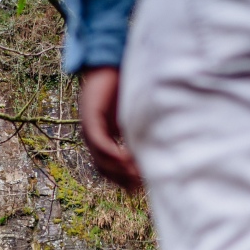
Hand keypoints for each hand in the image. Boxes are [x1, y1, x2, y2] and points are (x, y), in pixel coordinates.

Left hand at [78, 66, 141, 192]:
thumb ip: (141, 131)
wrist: (109, 62)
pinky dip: (112, 153)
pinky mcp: (90, 119)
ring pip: (101, 159)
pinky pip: (99, 142)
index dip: (124, 180)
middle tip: (140, 186)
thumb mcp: (135, 114)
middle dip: (123, 180)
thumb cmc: (124, 85)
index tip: (141, 187)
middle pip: (105, 169)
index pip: (111, 168)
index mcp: (104, 138)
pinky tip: (126, 158)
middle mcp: (94, 138)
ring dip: (119, 170)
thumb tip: (159, 148)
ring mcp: (90, 130)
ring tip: (136, 175)